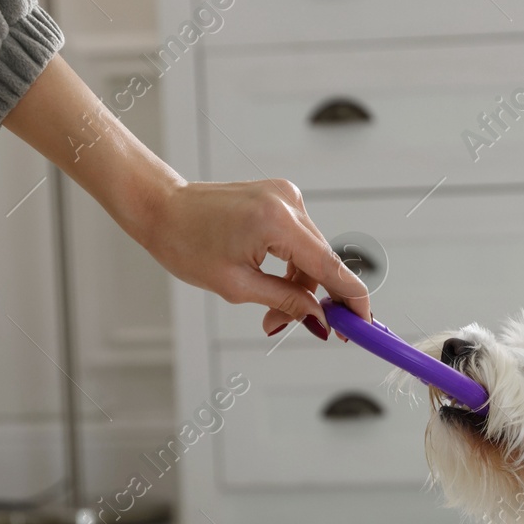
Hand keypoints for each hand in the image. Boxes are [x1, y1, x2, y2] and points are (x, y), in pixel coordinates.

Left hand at [139, 178, 369, 336]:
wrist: (161, 207)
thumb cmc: (186, 243)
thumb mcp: (236, 286)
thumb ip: (286, 302)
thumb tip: (320, 321)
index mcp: (277, 223)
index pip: (331, 268)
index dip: (352, 301)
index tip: (362, 326)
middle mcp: (288, 203)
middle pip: (322, 263)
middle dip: (314, 299)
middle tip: (294, 327)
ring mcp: (286, 196)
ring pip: (312, 254)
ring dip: (300, 284)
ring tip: (271, 310)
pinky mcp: (280, 197)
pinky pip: (300, 239)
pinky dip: (292, 264)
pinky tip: (273, 281)